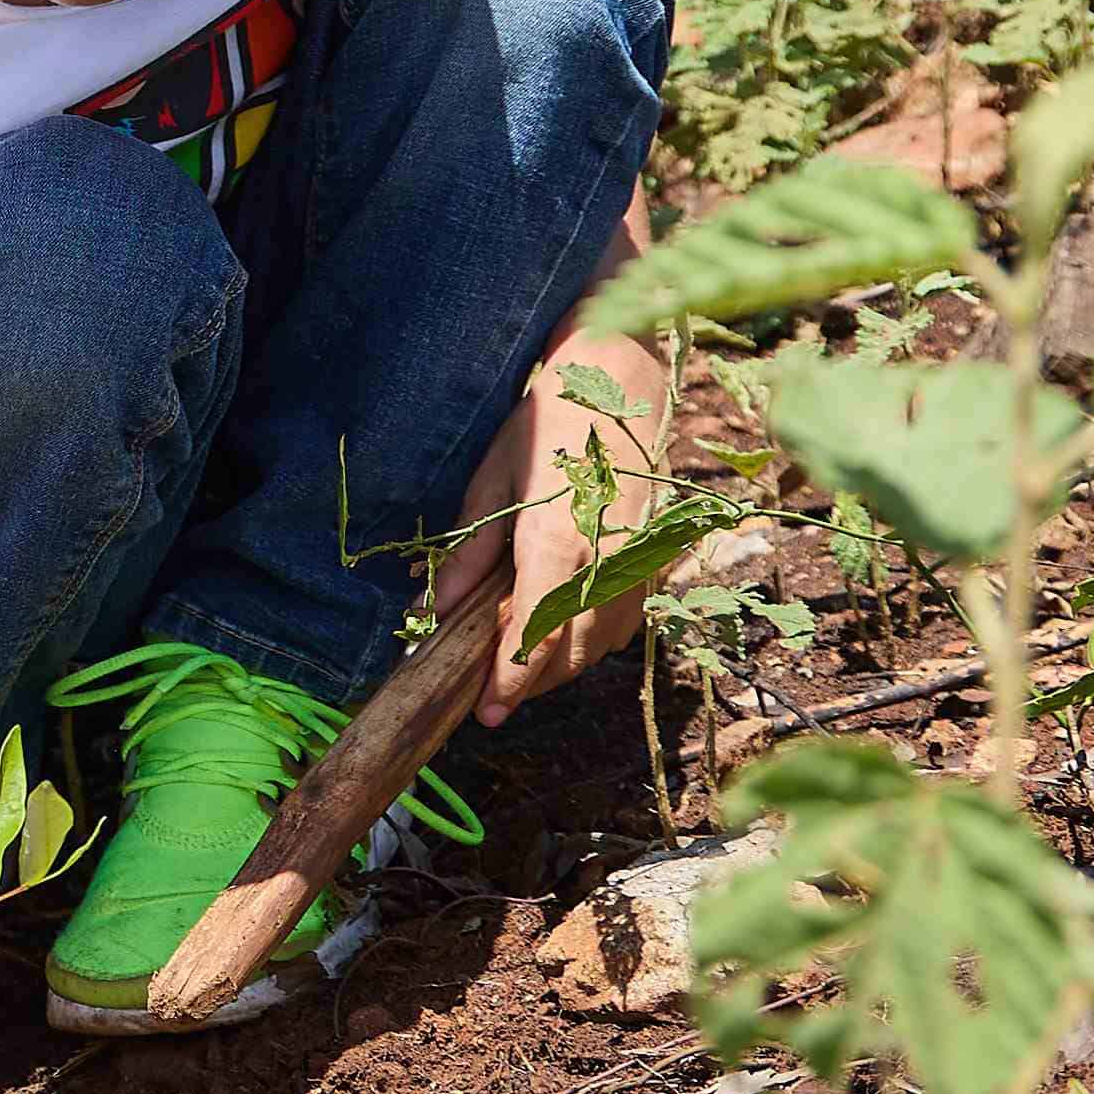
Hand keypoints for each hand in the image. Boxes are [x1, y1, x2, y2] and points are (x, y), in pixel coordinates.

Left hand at [439, 326, 664, 720]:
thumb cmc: (547, 423)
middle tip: (494, 701)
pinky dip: (594, 639)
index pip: (533, 632)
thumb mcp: (493, 480)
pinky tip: (564, 635)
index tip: (486, 711)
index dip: (509, 678)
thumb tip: (437, 610)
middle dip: (532, 683)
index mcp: (559, 540)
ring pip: (602, 643)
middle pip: (570, 651)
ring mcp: (638, 561)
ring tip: (523, 672)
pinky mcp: (656, 558)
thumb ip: (470, 553)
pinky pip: (626, 620)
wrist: (621, 382)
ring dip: (563, 666)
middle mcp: (607, 559)